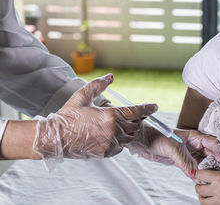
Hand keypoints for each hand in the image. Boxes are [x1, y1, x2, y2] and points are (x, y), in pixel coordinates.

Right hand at [33, 73, 157, 168]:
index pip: (136, 111)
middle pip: (136, 124)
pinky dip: (120, 141)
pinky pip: (121, 147)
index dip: (148, 108)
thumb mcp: (81, 97)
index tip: (154, 106)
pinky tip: (111, 135)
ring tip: (119, 124)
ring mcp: (110, 143)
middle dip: (136, 118)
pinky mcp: (106, 153)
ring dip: (129, 130)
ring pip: (129, 137)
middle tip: (132, 114)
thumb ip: (98, 85)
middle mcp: (113, 131)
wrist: (54, 139)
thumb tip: (111, 76)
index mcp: (110, 116)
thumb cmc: (67, 116)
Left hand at [125, 128, 219, 176]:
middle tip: (215, 172)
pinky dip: (196, 173)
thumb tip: (194, 174)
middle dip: (213, 162)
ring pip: (203, 161)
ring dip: (205, 169)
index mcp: (195, 136)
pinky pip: (193, 168)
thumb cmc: (158, 138)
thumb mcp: (173, 149)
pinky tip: (197, 179)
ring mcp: (189, 153)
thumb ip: (185, 162)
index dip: (218, 151)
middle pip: (210, 153)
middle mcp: (194, 144)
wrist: (145, 142)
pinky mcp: (183, 160)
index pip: (212, 143)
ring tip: (207, 177)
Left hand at [195, 169, 219, 204]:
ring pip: (203, 201)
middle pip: (199, 190)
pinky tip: (215, 200)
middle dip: (198, 186)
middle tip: (201, 185)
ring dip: (202, 197)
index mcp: (219, 177)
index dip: (197, 174)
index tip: (198, 174)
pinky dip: (212, 204)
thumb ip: (219, 175)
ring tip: (205, 195)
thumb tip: (210, 177)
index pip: (200, 175)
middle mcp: (217, 189)